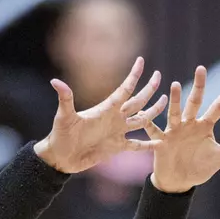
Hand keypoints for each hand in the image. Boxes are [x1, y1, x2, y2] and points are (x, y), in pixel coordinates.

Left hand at [34, 57, 164, 173]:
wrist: (61, 157)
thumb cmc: (61, 135)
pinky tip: (160, 142)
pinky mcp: (117, 147)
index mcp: (106, 109)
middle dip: (149, 89)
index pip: (124, 89)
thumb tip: (55, 82)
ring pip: (141, 120)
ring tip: (165, 100)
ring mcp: (117, 132)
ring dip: (153, 111)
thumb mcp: (64, 116)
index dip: (133, 75)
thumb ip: (65, 99)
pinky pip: (136, 145)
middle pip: (137, 101)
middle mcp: (114, 118)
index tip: (141, 61)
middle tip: (158, 76)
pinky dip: (148, 144)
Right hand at [139, 66, 219, 193]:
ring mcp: (175, 131)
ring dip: (175, 100)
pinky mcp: (161, 141)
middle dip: (199, 86)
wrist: (179, 181)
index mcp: (205, 126)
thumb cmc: (200, 167)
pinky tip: (145, 115)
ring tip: (175, 85)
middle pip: (195, 102)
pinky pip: (154, 131)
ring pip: (175, 112)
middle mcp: (190, 124)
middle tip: (201, 68)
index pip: (218, 107)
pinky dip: (149, 124)